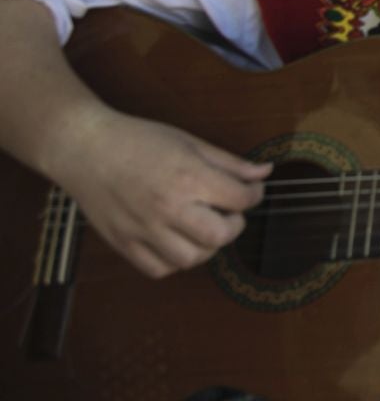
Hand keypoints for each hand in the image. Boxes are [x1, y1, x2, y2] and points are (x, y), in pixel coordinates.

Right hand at [47, 110, 269, 279]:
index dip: (254, 195)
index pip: (240, 199)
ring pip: (191, 259)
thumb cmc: (139, 140)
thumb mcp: (190, 142)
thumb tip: (265, 173)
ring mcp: (143, 229)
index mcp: (188, 177)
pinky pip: (159, 269)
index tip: (250, 192)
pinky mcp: (123, 244)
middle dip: (234, 226)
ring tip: (202, 227)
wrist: (85, 149)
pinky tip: (177, 240)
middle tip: (228, 213)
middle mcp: (167, 208)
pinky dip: (175, 261)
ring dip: (206, 247)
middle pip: (219, 236)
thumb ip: (230, 163)